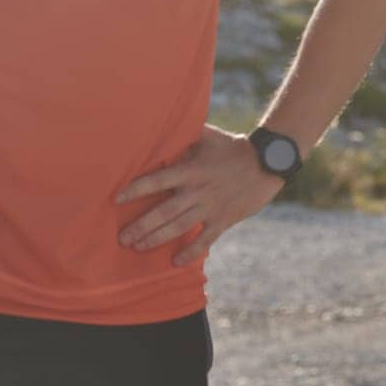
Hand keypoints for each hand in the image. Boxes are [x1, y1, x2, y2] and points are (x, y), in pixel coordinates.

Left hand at [114, 124, 285, 266]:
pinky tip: (176, 262)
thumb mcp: (209, 137)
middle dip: (142, 226)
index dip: (136, 189)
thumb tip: (164, 123)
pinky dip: (191, 251)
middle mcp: (198, 190)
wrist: (268, 163)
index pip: (158, 180)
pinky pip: (205, 239)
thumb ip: (186, 134)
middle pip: (164, 211)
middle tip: (122, 238)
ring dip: (157, 239)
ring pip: (180, 227)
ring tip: (138, 247)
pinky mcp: (225, 219)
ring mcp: (212, 207)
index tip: (117, 199)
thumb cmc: (235, 147)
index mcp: (192, 170)